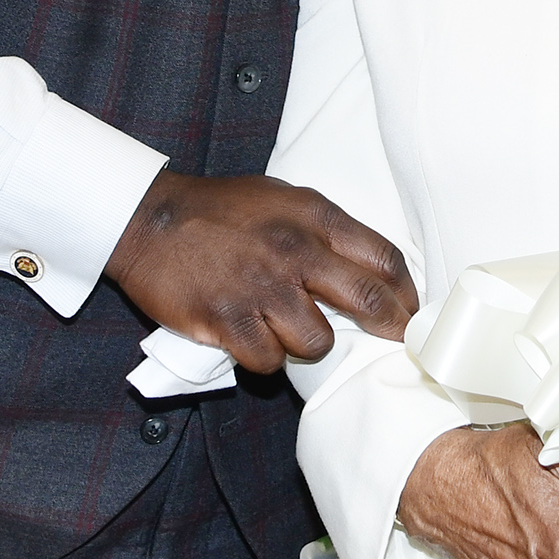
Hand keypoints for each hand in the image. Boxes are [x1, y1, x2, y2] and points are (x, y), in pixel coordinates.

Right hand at [102, 172, 418, 372]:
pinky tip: (255, 340)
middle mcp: (295, 251)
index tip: (409, 309)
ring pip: (318, 342)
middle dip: (388, 328)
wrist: (150, 220)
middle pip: (368, 301)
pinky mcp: (227, 319)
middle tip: (390, 341)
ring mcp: (261, 288)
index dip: (405, 292)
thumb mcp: (282, 198)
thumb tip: (367, 266)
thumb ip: (324, 228)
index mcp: (313, 217)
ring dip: (309, 345)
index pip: (383, 258)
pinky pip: (269, 360)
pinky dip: (266, 358)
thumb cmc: (220, 210)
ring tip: (291, 332)